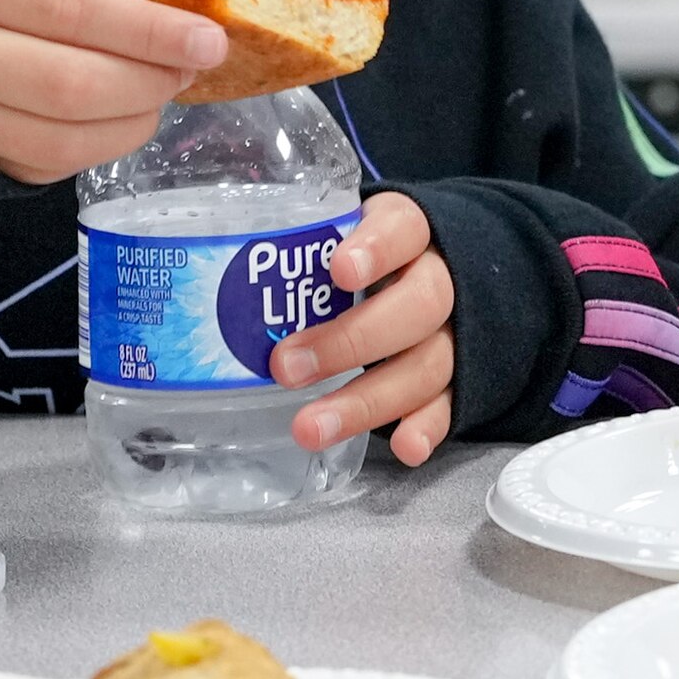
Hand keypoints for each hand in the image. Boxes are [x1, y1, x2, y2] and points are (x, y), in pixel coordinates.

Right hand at [0, 0, 222, 182]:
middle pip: (76, 82)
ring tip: (163, 86)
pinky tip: (122, 114)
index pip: (72, 10)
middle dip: (153, 78)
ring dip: (137, 116)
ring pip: (68, 134)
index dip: (150, 30)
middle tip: (193, 63)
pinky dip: (104, 143)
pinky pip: (53, 163)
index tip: (209, 36)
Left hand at [277, 189, 457, 465]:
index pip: (404, 230)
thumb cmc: (374, 253)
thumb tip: (218, 263)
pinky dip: (428, 426)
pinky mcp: (460, 378)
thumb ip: (306, 243)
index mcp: (414, 234)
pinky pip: (450, 403)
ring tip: (311, 427)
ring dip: (369, 400)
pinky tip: (405, 449)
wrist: (448, 269)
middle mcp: (441, 282)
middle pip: (418, 306)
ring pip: (428, 364)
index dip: (376, 250)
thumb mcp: (348, 230)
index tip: (339, 271)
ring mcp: (454, 334)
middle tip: (287, 367)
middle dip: (352, 340)